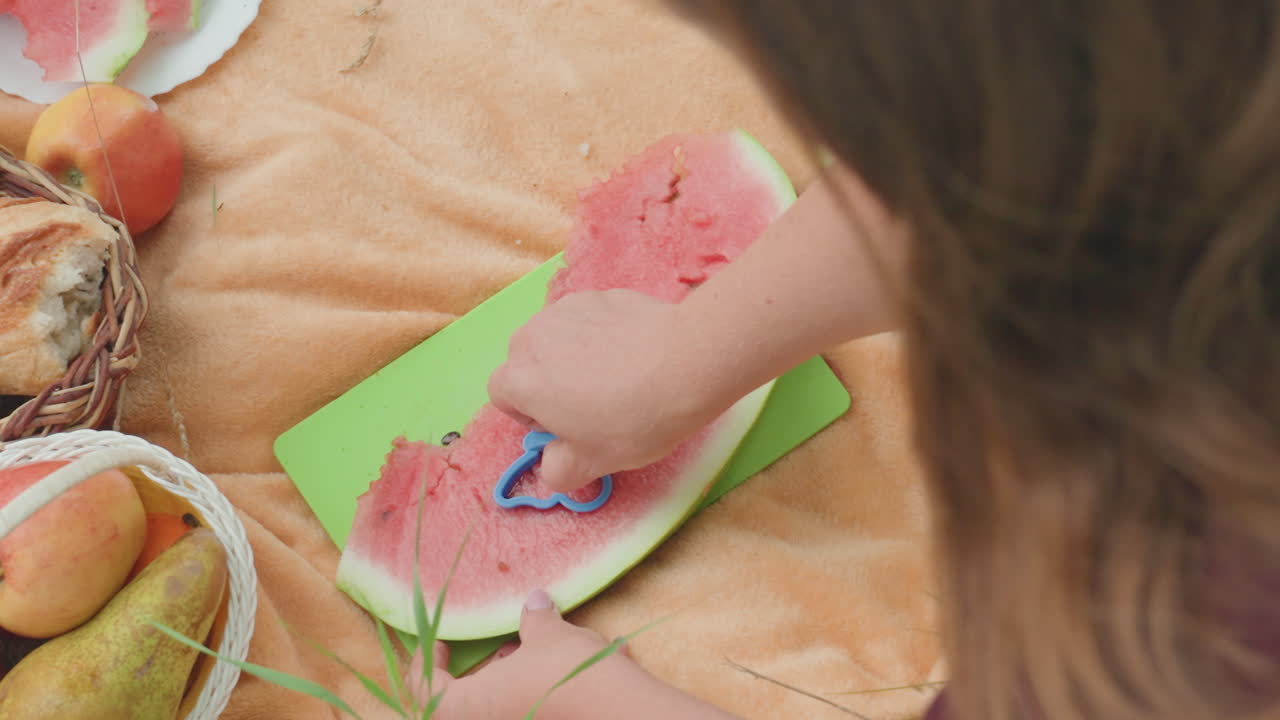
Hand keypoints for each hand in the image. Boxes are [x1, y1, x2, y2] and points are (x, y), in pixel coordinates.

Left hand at [404, 590, 641, 719]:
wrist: (620, 710)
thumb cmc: (567, 674)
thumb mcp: (546, 636)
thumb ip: (533, 619)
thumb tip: (535, 600)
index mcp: (467, 708)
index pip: (426, 690)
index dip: (428, 661)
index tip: (442, 641)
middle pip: (460, 703)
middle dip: (476, 674)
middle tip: (493, 649)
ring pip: (494, 707)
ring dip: (504, 682)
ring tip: (526, 654)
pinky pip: (522, 710)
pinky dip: (526, 692)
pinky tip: (550, 671)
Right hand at [488, 290, 722, 491]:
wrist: (686, 364)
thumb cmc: (632, 419)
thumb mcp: (592, 464)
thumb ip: (557, 472)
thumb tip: (552, 466)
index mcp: (520, 379)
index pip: (502, 394)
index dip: (528, 413)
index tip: (562, 425)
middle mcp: (533, 337)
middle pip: (524, 361)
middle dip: (545, 380)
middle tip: (588, 403)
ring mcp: (565, 310)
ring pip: (555, 336)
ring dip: (570, 355)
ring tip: (612, 375)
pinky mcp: (599, 295)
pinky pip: (586, 319)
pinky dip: (599, 334)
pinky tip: (631, 352)